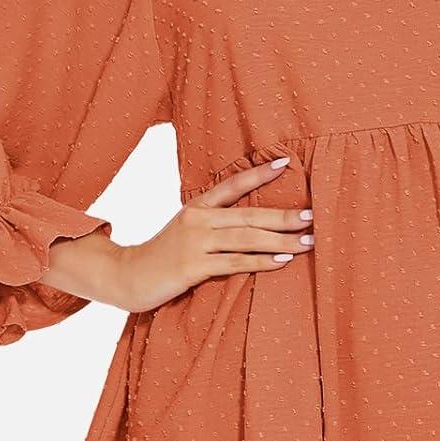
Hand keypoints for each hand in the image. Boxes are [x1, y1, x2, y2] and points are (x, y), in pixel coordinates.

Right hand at [109, 156, 313, 313]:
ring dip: (281, 241)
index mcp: (197, 207)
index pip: (232, 185)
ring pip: (247, 238)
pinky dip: (261, 262)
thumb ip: (213, 225)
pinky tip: (282, 261)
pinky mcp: (192, 266)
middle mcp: (197, 220)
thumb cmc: (162, 257)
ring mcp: (195, 242)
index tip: (286, 163)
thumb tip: (253, 224)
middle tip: (312, 216)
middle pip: (249, 214)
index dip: (259, 174)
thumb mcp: (185, 231)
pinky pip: (235, 263)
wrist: (127, 277)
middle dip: (284, 216)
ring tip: (307, 242)